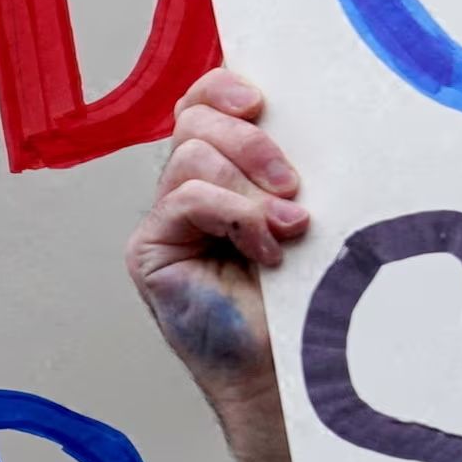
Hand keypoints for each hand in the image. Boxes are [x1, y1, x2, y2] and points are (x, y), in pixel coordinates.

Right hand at [128, 69, 309, 461]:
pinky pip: (184, 199)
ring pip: (191, 156)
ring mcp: (165, 221)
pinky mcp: (151, 251)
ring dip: (249, 186)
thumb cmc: (306, 299)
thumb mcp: (305, 214)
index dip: (226, 88)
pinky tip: (264, 250)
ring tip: (288, 228)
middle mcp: (186, 190)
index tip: (264, 101)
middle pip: (195, 119)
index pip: (205, 104)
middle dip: (251, 141)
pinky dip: (233, 215)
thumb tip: (310, 113)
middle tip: (294, 185)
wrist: (291, 373)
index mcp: (223, 171)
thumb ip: (289, 169)